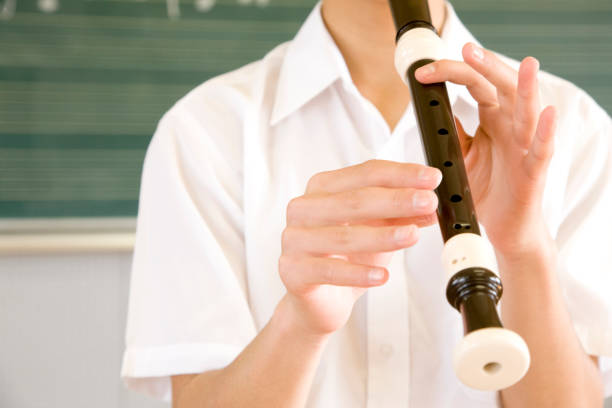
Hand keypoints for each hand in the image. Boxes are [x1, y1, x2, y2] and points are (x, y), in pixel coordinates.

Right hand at [278, 160, 440, 335]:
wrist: (320, 300)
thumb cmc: (346, 258)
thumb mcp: (379, 231)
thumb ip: (400, 215)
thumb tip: (429, 206)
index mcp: (323, 188)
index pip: (364, 174)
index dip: (400, 175)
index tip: (430, 178)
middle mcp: (304, 209)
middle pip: (353, 200)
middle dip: (395, 201)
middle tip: (427, 202)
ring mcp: (294, 239)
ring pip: (343, 236)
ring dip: (382, 236)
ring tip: (412, 236)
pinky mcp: (292, 270)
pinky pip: (328, 270)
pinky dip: (357, 273)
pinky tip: (381, 275)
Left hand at [415, 43, 557, 257]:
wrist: (500, 228)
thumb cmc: (484, 191)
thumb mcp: (462, 158)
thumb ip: (455, 134)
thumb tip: (440, 110)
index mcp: (492, 121)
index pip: (475, 86)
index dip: (452, 74)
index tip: (424, 73)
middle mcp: (510, 128)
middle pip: (502, 88)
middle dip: (486, 68)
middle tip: (468, 51)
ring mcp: (524, 147)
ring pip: (529, 112)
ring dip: (527, 89)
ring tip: (527, 65)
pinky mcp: (533, 171)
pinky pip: (542, 149)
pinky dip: (547, 132)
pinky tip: (548, 114)